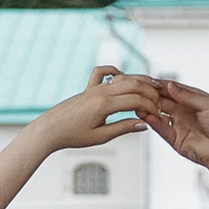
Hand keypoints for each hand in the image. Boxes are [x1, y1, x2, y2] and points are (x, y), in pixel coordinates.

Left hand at [36, 66, 155, 152]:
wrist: (49, 129)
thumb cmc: (72, 136)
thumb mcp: (101, 137)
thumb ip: (123, 128)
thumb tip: (144, 124)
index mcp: (104, 105)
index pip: (136, 100)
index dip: (151, 106)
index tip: (158, 115)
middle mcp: (100, 92)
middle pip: (134, 84)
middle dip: (150, 93)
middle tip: (159, 103)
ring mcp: (94, 88)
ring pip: (122, 77)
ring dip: (139, 82)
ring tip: (150, 91)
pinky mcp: (88, 88)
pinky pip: (103, 72)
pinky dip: (115, 72)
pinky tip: (123, 79)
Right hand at [139, 77, 208, 174]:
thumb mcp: (207, 104)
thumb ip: (187, 95)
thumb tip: (170, 85)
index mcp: (195, 101)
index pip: (175, 90)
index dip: (164, 85)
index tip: (151, 82)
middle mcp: (186, 112)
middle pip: (165, 101)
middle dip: (153, 96)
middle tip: (141, 91)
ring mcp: (180, 125)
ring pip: (161, 114)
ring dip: (150, 108)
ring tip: (140, 103)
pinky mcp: (176, 140)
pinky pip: (162, 129)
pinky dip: (153, 122)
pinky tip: (146, 116)